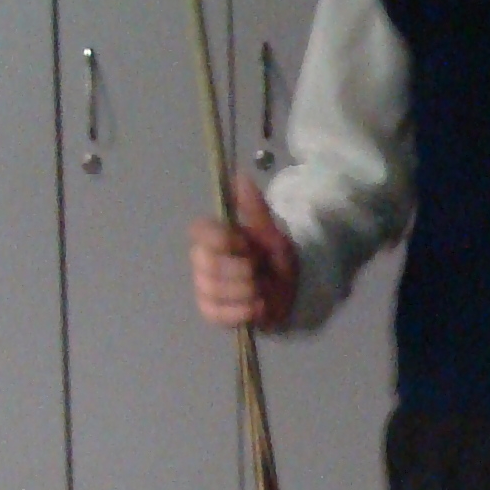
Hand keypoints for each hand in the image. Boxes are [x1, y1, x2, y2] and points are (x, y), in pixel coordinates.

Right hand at [189, 176, 298, 329]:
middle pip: (207, 264)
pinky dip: (241, 311)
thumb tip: (239, 177)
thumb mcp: (270, 231)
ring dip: (245, 290)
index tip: (246, 244)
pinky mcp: (210, 311)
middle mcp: (203, 260)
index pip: (199, 230)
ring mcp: (204, 287)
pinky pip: (216, 313)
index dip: (222, 239)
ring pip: (213, 289)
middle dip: (241, 269)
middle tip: (259, 270)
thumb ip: (254, 207)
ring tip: (262, 289)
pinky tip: (258, 306)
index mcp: (214, 236)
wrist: (290, 290)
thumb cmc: (274, 257)